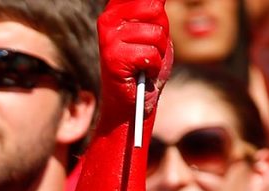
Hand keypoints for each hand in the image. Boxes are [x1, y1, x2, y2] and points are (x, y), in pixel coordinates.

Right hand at [97, 0, 172, 127]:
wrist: (131, 102)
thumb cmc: (145, 66)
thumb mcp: (155, 29)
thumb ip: (155, 9)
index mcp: (115, 9)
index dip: (157, 10)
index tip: (152, 25)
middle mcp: (108, 20)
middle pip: (154, 8)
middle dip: (160, 31)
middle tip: (149, 48)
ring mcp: (108, 39)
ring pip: (156, 34)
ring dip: (158, 52)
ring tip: (145, 62)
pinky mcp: (113, 58)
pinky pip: (150, 54)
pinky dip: (153, 67)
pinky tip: (142, 73)